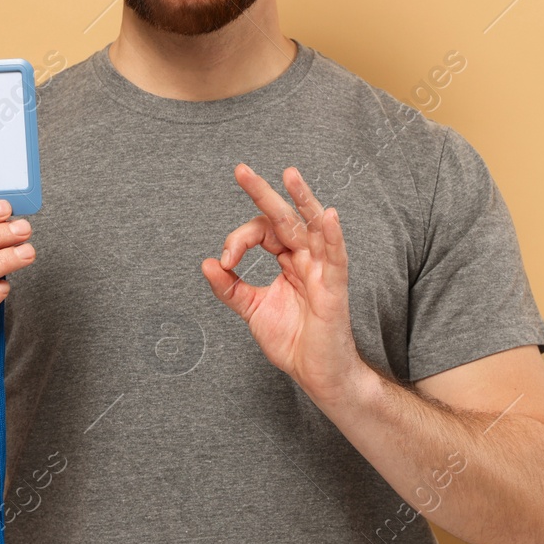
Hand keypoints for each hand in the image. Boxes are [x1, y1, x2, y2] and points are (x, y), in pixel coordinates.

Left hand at [201, 164, 365, 403]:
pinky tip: (328, 215)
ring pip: (312, 227)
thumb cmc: (293, 341)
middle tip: (240, 170)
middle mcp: (306, 259)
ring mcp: (322, 271)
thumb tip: (207, 263)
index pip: (262, 232)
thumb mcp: (252, 309)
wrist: (316, 374)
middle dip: (263, 193)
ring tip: (288, 174)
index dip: (239, 240)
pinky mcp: (334, 288)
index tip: (225, 262)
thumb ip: (230, 287)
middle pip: (285, 218)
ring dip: (301, 199)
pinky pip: (336, 257)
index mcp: (288, 260)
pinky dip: (333, 236)